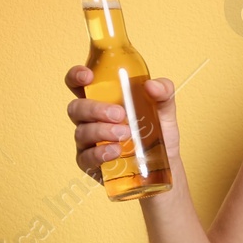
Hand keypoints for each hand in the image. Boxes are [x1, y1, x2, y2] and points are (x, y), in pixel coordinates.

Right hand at [65, 67, 181, 184]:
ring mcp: (88, 142)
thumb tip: (151, 86)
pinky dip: (100, 153)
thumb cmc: (158, 133)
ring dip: (102, 131)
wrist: (166, 165)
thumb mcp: (165, 109)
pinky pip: (86, 158)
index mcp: (103, 100)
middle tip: (120, 115)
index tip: (88, 77)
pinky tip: (116, 151)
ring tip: (126, 134)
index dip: (77, 77)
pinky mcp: (91, 163)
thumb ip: (163, 91)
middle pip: (76, 108)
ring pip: (81, 132)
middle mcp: (91, 119)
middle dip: (95, 109)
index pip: (79, 84)